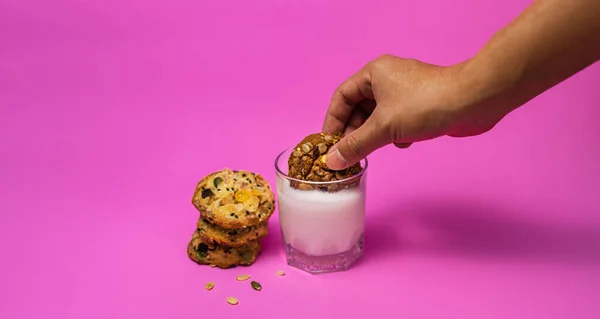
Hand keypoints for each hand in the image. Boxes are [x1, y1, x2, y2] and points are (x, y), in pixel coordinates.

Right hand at [322, 54, 507, 169]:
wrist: (472, 101)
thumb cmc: (426, 104)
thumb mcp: (383, 128)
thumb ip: (355, 145)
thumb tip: (332, 161)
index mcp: (373, 73)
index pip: (341, 96)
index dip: (333, 121)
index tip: (328, 143)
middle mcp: (387, 78)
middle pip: (358, 107)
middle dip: (354, 131)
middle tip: (348, 153)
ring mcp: (404, 91)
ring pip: (378, 116)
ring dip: (375, 135)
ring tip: (374, 150)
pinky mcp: (420, 104)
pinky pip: (396, 121)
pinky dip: (395, 134)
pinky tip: (403, 144)